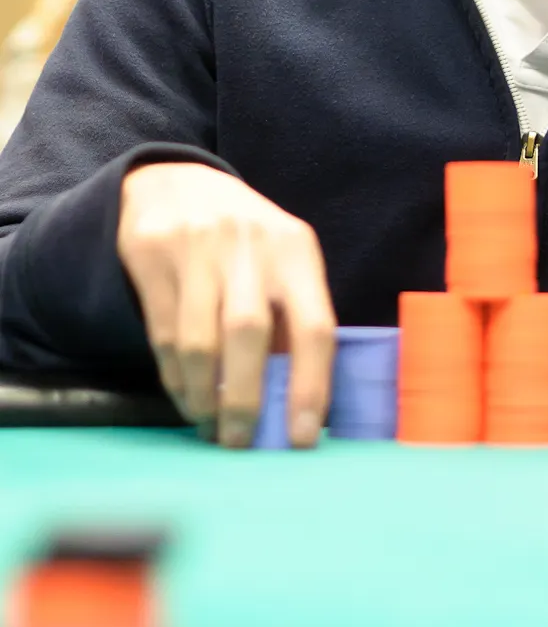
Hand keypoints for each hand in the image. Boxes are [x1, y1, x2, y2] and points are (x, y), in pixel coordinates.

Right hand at [117, 163, 335, 448]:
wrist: (176, 183)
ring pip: (199, 341)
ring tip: (210, 425)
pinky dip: (176, 378)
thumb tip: (297, 406)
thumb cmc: (245, 242)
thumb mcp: (281, 262)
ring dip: (204, 396)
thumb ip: (292, 320)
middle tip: (240, 443)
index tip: (301, 437)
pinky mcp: (153, 256)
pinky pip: (163, 334)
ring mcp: (198, 246)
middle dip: (245, 400)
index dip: (311, 386)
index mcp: (296, 249)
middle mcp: (250, 244)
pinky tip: (186, 395)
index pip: (315, 324)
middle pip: (249, 334)